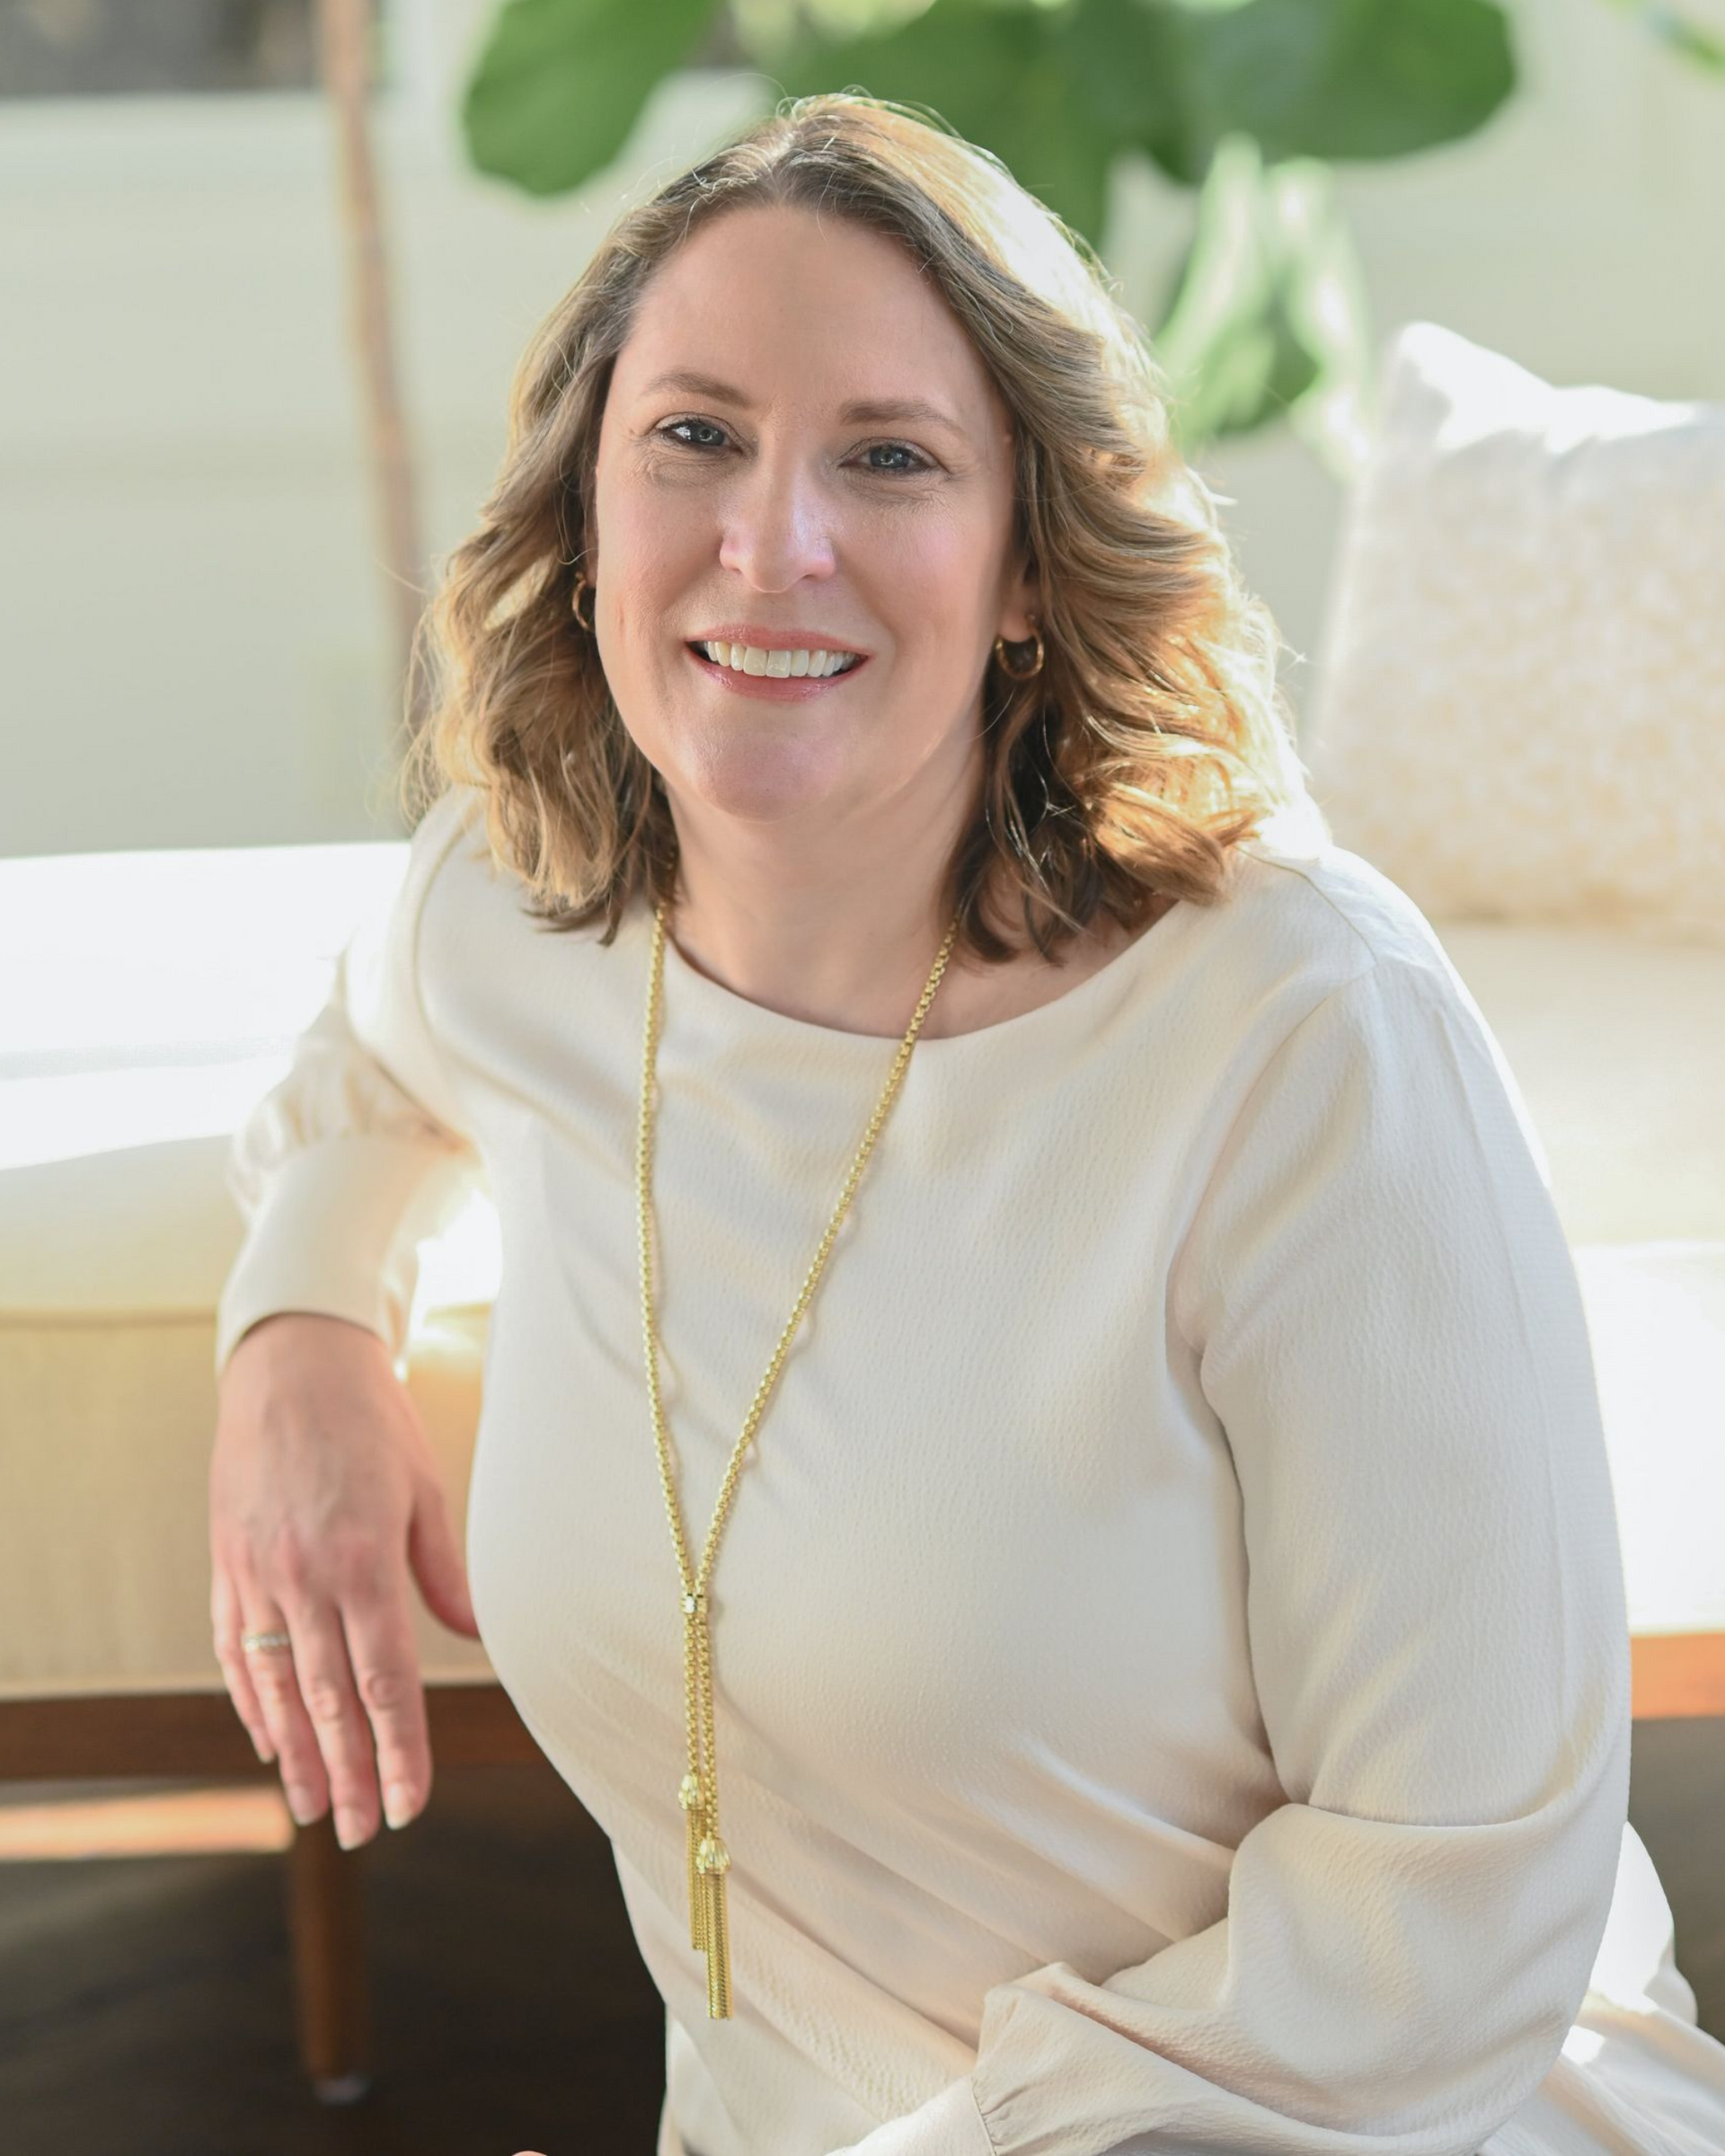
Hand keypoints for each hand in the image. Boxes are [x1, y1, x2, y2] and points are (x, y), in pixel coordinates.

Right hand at [208, 1312, 482, 1846]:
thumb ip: (443, 1573)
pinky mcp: (227, 1563)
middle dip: (349, 1775)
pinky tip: (269, 1739)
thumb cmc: (374, 1421)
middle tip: (365, 1833)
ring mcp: (256, 1574)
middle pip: (330, 1701)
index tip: (411, 1803)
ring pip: (277, 1687)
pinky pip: (234, 1649)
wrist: (291, 1363)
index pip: (386, 1682)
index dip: (399, 1751)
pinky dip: (252, 1701)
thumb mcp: (424, 1489)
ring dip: (297, 1755)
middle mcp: (304, 1578)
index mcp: (363, 1562)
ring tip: (313, 1810)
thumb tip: (474, 1637)